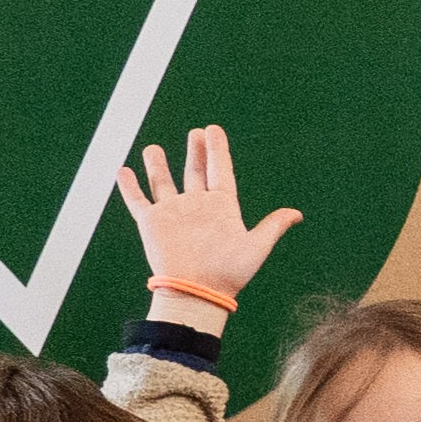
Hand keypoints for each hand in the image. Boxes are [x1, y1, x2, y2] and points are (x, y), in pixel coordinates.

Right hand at [109, 126, 303, 323]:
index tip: (213, 129)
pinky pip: (137, 200)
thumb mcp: (256, 247)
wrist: (198, 292)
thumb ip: (273, 227)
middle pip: (195, 172)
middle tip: (195, 132)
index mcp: (222, 207)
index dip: (218, 150)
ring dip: (157, 165)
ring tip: (153, 148)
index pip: (220, 171)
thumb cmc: (229, 273)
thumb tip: (297, 214)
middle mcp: (197, 207)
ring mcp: (173, 213)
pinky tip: (123, 170)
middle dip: (195, 152)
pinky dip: (129, 186)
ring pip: (162, 182)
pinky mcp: (152, 223)